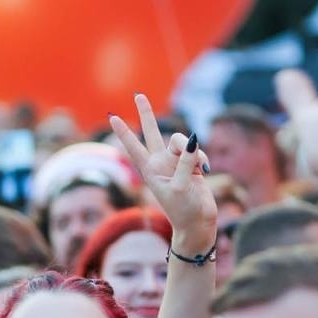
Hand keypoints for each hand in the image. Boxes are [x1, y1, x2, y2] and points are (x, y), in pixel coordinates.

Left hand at [109, 93, 213, 242]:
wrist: (197, 223)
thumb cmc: (183, 210)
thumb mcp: (182, 187)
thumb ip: (186, 162)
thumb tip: (192, 141)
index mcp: (150, 170)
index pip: (133, 147)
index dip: (124, 132)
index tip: (111, 116)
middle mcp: (160, 163)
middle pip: (152, 132)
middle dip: (146, 114)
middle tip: (138, 95)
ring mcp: (176, 162)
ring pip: (181, 141)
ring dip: (191, 150)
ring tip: (198, 167)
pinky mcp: (191, 164)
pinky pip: (196, 150)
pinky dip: (202, 158)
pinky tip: (206, 171)